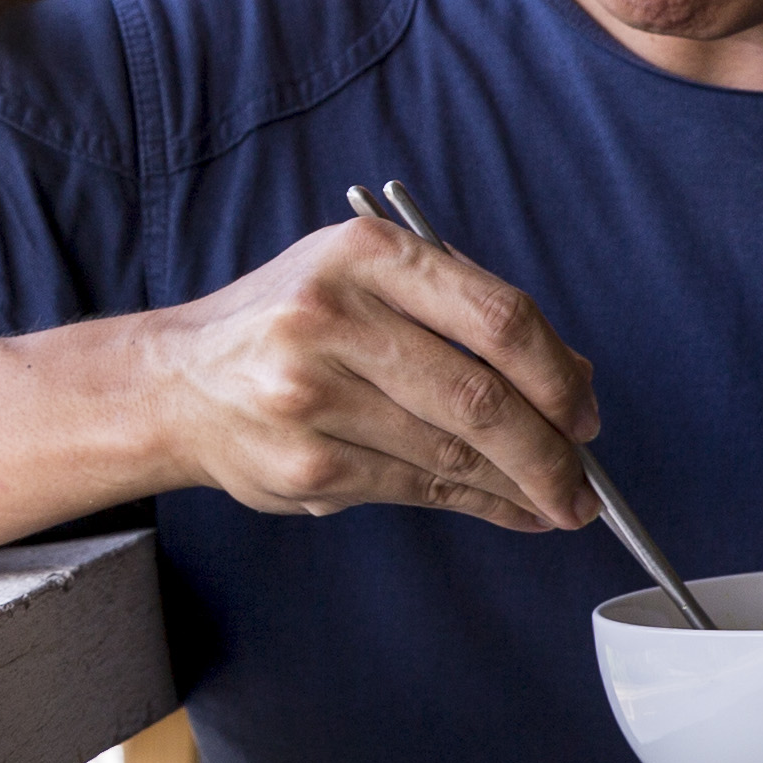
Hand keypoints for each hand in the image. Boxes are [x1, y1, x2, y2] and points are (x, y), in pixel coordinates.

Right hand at [129, 215, 602, 533]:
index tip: (586, 412)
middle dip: (551, 451)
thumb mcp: (368, 282)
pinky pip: (418, 488)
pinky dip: (478, 504)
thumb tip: (574, 379)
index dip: (558, 374)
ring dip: (522, 487)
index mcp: (364, 254)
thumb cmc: (292, 326)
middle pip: (482, 397)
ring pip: (454, 452)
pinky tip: (508, 509)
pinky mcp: (306, 464)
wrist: (176, 383)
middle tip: (583, 482)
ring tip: (557, 502)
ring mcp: (313, 396)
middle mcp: (333, 318)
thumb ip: (462, 314)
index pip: (496, 316)